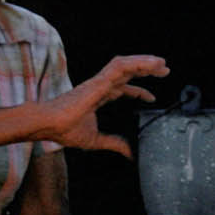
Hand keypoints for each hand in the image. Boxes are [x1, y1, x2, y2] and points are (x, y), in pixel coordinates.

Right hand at [41, 54, 168, 155]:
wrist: (50, 124)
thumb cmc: (65, 130)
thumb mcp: (95, 140)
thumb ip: (113, 143)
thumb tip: (128, 153)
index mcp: (98, 96)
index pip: (122, 88)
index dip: (138, 91)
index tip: (152, 98)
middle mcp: (101, 85)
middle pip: (127, 72)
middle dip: (146, 70)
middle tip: (164, 70)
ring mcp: (100, 81)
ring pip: (126, 65)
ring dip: (144, 62)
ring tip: (161, 63)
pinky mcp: (99, 80)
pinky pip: (121, 66)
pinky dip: (136, 63)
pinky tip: (150, 64)